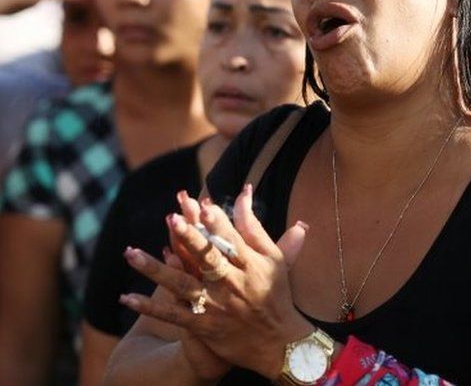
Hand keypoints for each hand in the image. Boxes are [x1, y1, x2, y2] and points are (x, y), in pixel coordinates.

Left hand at [120, 185, 314, 378]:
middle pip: (208, 258)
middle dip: (191, 239)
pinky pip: (173, 315)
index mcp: (251, 265)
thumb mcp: (273, 257)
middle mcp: (233, 283)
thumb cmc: (276, 293)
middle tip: (172, 219)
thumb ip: (254, 226)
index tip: (204, 205)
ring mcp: (217, 306)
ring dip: (156, 270)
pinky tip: (126, 297)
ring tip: (131, 253)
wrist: (279, 343)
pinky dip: (150, 307)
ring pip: (183, 285)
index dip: (219, 223)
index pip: (233, 240)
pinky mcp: (204, 326)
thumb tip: (244, 191)